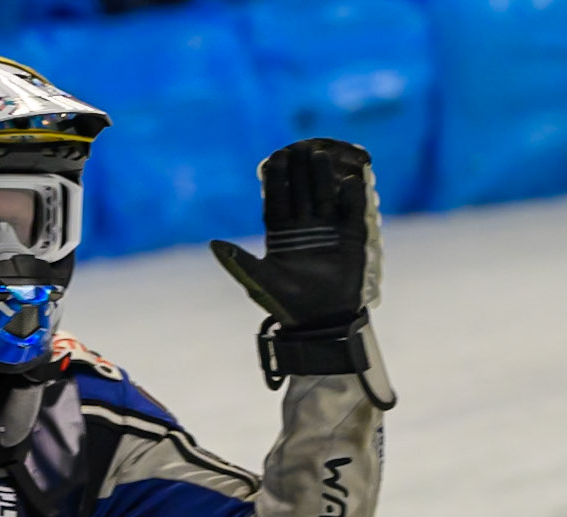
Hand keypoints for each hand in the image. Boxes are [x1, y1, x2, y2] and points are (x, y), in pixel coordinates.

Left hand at [210, 138, 380, 332]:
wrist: (321, 320)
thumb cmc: (287, 303)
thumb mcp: (260, 281)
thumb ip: (238, 261)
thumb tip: (213, 243)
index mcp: (280, 233)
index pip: (277, 198)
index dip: (276, 178)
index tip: (274, 157)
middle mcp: (304, 226)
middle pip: (302, 190)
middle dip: (300, 169)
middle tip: (299, 147)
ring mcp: (328, 229)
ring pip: (325, 195)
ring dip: (323, 176)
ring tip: (320, 156)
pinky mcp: (352, 236)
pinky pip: (352, 210)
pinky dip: (353, 194)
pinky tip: (350, 179)